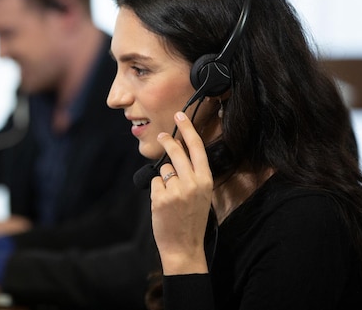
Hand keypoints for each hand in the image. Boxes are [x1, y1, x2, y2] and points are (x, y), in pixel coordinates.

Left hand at [150, 111, 212, 274]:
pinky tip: (163, 205)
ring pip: (164, 170)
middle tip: (162, 135)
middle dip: (168, 141)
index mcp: (206, 181)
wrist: (184, 247)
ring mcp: (176, 190)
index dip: (188, 129)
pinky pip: (155, 183)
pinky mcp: (160, 198)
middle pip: (176, 152)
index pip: (197, 148)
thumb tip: (177, 155)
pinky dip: (156, 191)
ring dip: (164, 178)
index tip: (181, 115)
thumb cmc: (192, 219)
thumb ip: (192, 175)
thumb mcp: (201, 195)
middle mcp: (192, 183)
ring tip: (171, 198)